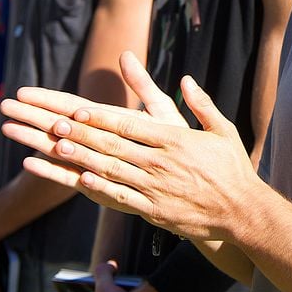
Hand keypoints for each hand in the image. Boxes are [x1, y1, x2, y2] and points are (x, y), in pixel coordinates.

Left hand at [0, 51, 259, 240]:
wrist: (241, 212)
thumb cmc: (231, 168)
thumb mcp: (222, 129)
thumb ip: (201, 104)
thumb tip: (184, 79)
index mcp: (175, 140)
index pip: (130, 125)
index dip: (100, 117)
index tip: (75, 109)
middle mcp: (161, 163)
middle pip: (111, 145)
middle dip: (77, 133)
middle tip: (49, 123)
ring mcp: (155, 188)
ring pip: (109, 170)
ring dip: (78, 159)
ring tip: (52, 148)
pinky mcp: (153, 210)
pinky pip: (121, 197)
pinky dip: (99, 188)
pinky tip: (79, 180)